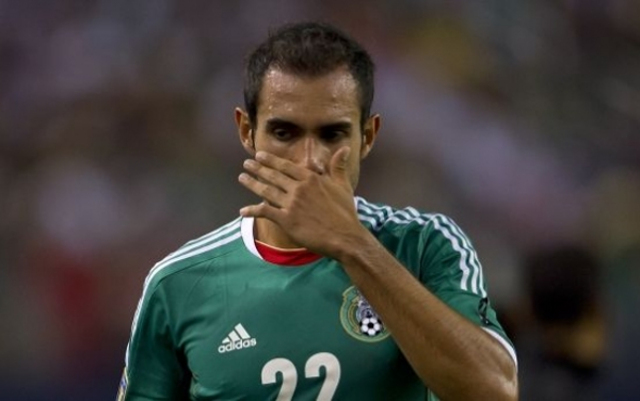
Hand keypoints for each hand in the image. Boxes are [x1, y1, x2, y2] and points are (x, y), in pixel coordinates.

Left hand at [238, 147, 365, 257]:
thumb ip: (338, 167)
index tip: (260, 155)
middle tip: (247, 163)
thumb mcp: (343, 186)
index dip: (271, 160)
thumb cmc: (345, 212)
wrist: (344, 237)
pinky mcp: (287, 220)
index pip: (286, 166)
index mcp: (311, 178)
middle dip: (258, 168)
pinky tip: (243, 211)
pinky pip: (265, 212)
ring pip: (266, 191)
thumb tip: (345, 148)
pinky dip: (253, 211)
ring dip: (252, 183)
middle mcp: (299, 188)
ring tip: (242, 177)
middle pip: (273, 176)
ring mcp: (291, 204)